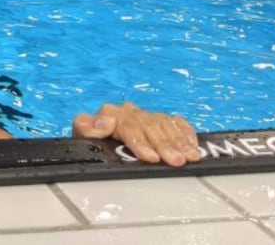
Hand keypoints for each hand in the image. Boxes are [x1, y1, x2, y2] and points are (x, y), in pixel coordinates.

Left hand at [73, 102, 200, 166]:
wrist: (96, 136)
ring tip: (190, 156)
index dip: (141, 142)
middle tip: (176, 161)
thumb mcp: (82, 138)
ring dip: (179, 141)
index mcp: (111, 114)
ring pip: (164, 124)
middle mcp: (130, 113)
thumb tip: (105, 121)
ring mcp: (145, 115)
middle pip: (150, 126)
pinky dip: (185, 132)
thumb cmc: (92, 141)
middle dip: (164, 145)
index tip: (151, 158)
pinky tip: (193, 144)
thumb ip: (87, 128)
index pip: (128, 126)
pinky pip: (175, 121)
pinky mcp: (158, 119)